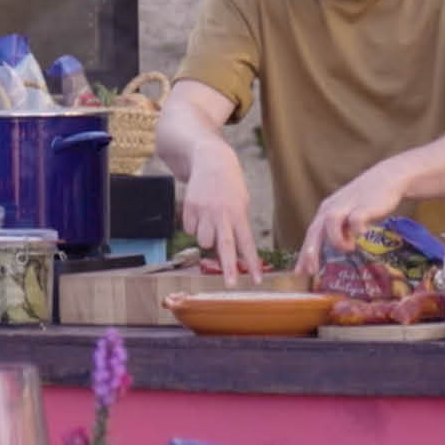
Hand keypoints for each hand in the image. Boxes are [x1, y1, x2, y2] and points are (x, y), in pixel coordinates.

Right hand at [180, 144, 260, 286]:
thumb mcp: (241, 203)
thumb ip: (238, 225)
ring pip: (202, 241)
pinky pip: (190, 229)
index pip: (247, 244)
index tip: (256, 280)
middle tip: (230, 284)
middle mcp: (222, 214)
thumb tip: (233, 251)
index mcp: (239, 214)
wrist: (210, 160)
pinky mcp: (189, 208)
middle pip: (225, 246)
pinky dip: (195, 225)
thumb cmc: (230, 185)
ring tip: (210, 222)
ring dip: (206, 238)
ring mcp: (204, 211)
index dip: (252, 263)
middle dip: (228, 267)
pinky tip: (200, 211)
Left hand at [298, 161, 408, 274]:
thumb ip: (340, 230)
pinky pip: (356, 218)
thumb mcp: (347, 214)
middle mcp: (332, 208)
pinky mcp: (364, 205)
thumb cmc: (365, 200)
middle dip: (311, 251)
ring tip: (348, 249)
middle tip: (310, 270)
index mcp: (326, 211)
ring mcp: (347, 205)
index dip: (305, 253)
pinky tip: (362, 235)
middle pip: (315, 230)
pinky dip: (356, 229)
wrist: (386, 178)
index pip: (311, 234)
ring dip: (336, 240)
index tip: (300, 272)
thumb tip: (336, 250)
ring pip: (331, 222)